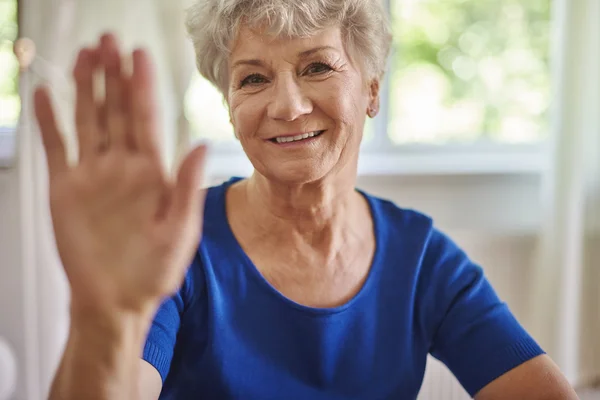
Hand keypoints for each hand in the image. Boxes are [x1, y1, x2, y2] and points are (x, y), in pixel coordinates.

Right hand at [34, 34, 206, 316]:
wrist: (117, 299)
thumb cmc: (154, 270)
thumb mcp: (180, 230)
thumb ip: (187, 187)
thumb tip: (200, 145)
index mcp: (152, 173)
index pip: (146, 119)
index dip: (142, 87)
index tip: (139, 56)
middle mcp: (123, 167)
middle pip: (116, 111)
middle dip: (113, 76)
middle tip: (109, 41)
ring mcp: (93, 175)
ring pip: (89, 121)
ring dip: (85, 88)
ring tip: (84, 55)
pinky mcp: (66, 189)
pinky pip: (56, 148)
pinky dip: (50, 122)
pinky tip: (47, 96)